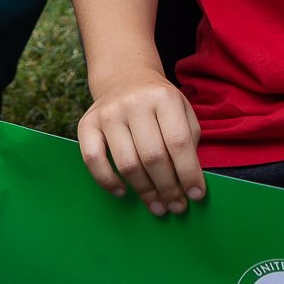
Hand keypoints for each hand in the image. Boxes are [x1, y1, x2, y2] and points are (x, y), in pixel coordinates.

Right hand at [77, 71, 204, 215]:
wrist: (125, 77)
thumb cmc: (159, 104)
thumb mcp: (183, 111)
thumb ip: (188, 142)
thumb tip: (189, 184)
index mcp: (163, 98)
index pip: (178, 142)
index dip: (189, 173)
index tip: (196, 195)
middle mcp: (134, 102)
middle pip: (153, 156)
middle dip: (168, 188)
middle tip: (176, 206)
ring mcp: (108, 113)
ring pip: (127, 163)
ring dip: (144, 191)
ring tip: (157, 205)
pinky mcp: (87, 123)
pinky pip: (93, 160)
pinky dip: (107, 181)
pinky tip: (123, 191)